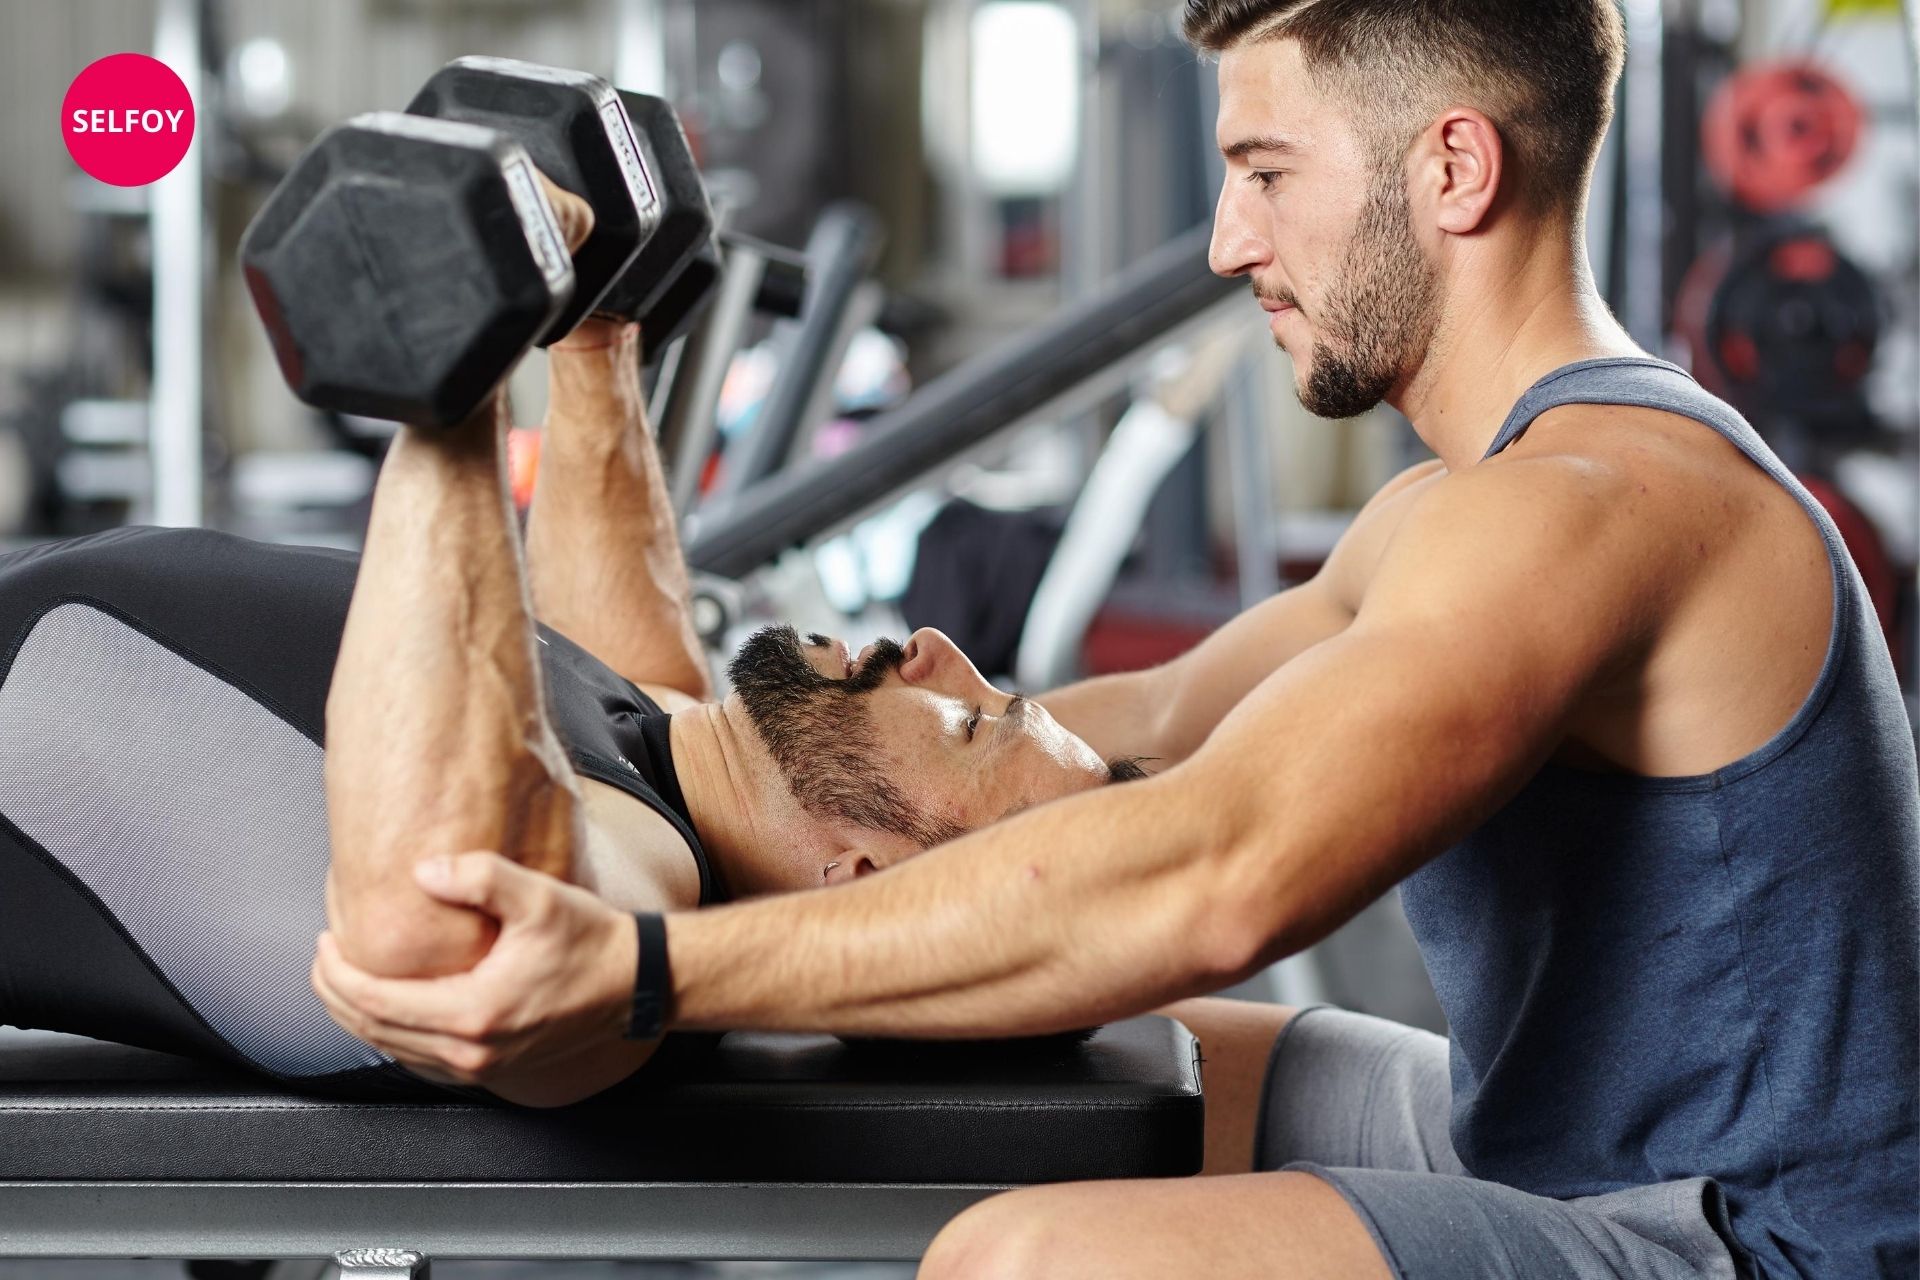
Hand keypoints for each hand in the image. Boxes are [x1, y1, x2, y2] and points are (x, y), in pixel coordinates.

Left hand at [310, 851, 639, 1087]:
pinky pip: (420, 1057)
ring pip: (393, 1050)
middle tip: (321, 959)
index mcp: (475, 1012)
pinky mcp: (491, 1066)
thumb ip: (478, 877)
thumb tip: (423, 871)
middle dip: (336, 995)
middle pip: (373, 1032)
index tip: (324, 943)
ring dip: (359, 1016)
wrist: (634, 981)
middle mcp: (472, 1050)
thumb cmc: (591, 942)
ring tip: (343, 979)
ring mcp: (481, 1065)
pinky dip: (391, 1033)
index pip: (377, 1001)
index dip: (339, 973)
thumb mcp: (538, 897)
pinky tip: (388, 1007)